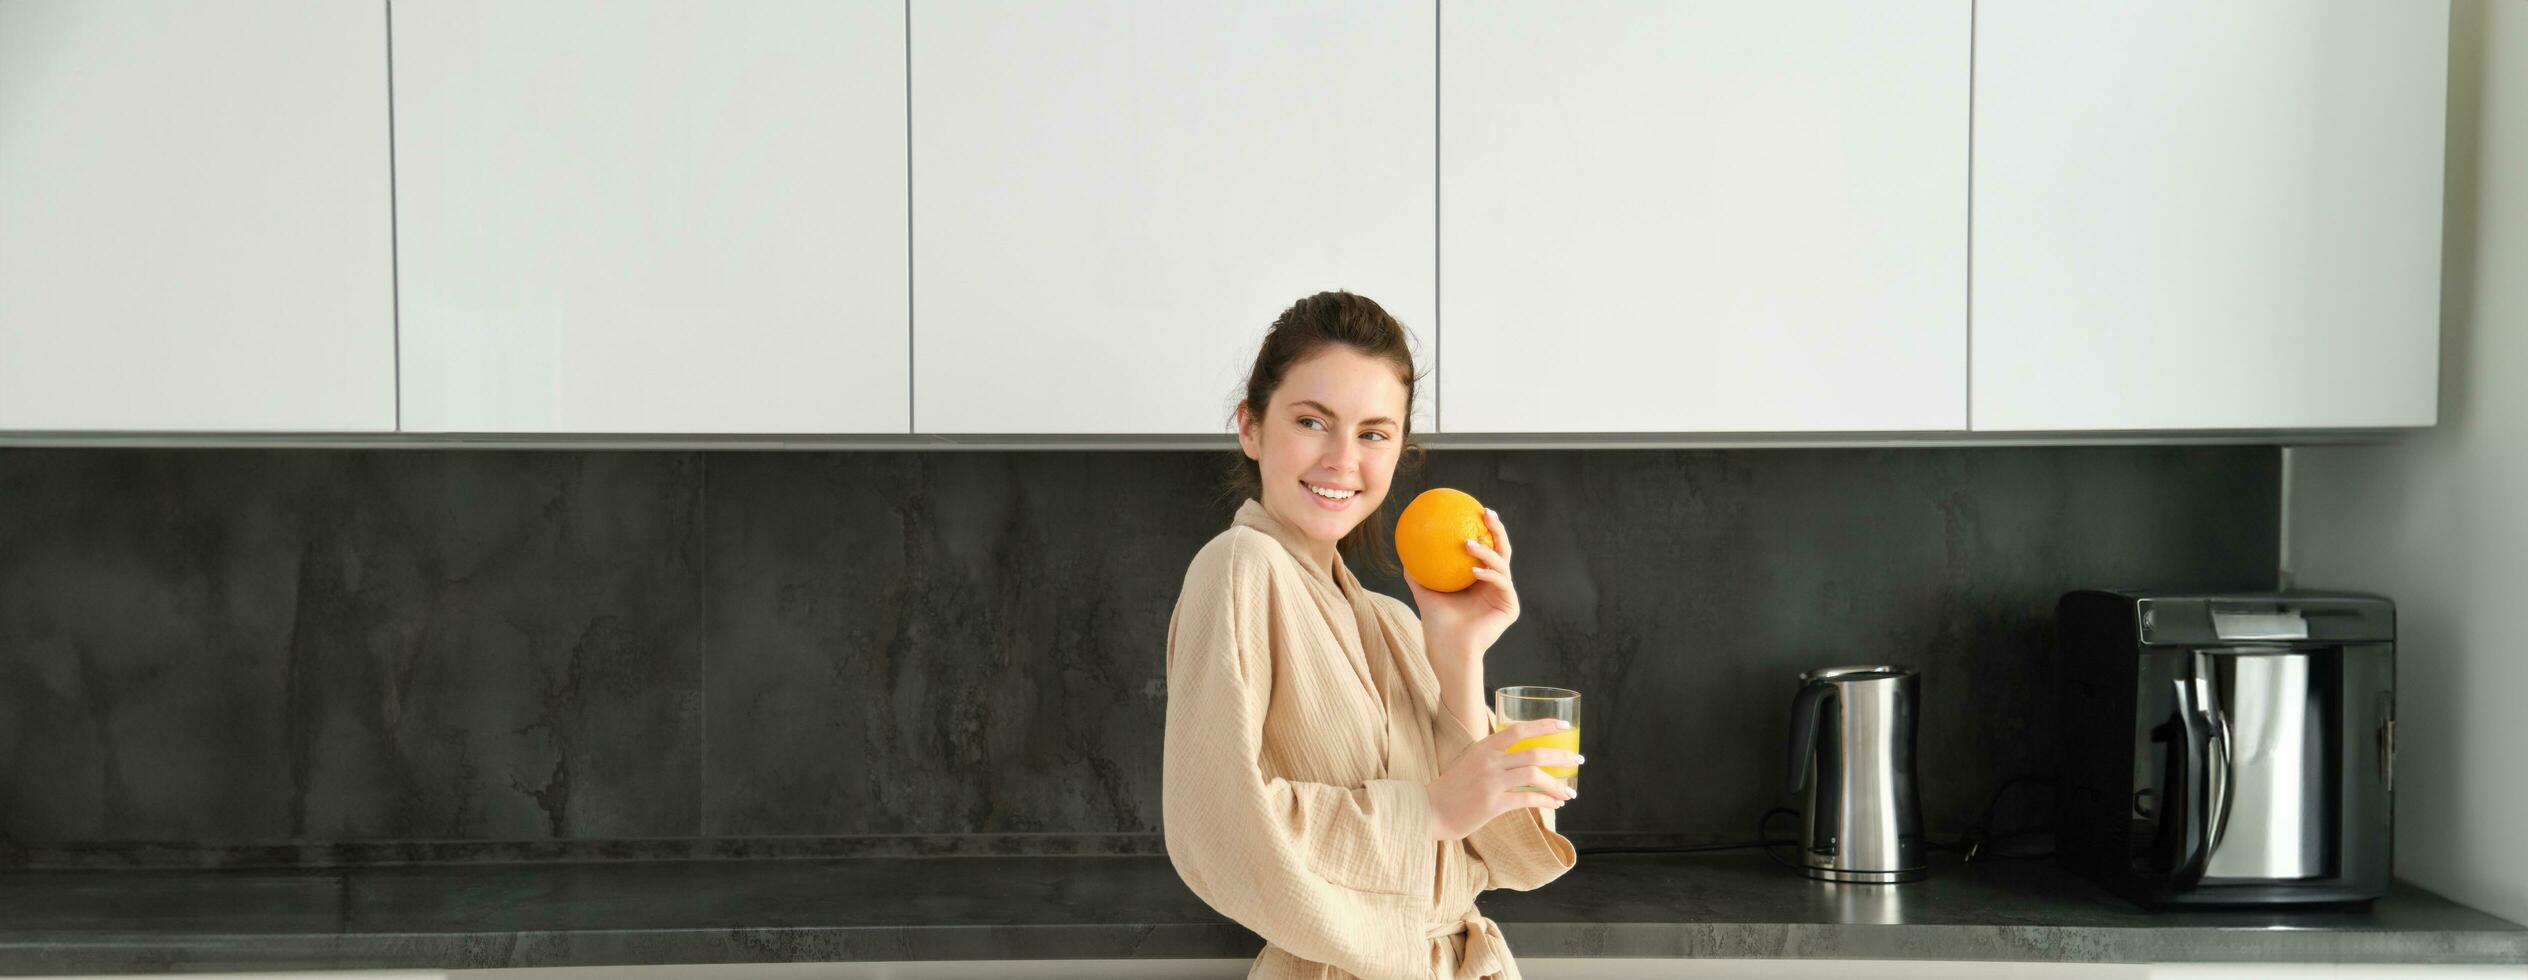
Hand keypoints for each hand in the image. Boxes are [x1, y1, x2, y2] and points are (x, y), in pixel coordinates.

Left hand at [1406, 507, 1518, 661]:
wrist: (1449, 650)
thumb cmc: (1437, 625)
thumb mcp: (1425, 594)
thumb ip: (1418, 574)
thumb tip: (1405, 551)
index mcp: (1480, 578)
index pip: (1486, 547)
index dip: (1484, 528)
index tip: (1475, 509)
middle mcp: (1495, 583)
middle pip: (1501, 549)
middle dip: (1496, 529)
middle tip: (1486, 513)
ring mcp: (1504, 594)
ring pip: (1502, 563)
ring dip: (1487, 551)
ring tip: (1469, 544)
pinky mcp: (1510, 607)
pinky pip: (1502, 583)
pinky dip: (1489, 574)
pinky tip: (1474, 570)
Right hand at [1425, 718, 1581, 840]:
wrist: (1430, 809)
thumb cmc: (1453, 787)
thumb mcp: (1471, 762)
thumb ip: (1494, 756)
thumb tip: (1523, 756)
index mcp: (1484, 747)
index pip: (1519, 729)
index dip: (1544, 725)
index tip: (1564, 725)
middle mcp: (1489, 761)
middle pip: (1534, 753)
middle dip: (1561, 756)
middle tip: (1578, 759)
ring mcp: (1491, 782)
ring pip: (1534, 776)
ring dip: (1557, 783)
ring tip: (1570, 791)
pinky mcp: (1493, 804)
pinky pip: (1527, 800)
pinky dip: (1545, 801)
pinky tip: (1556, 804)